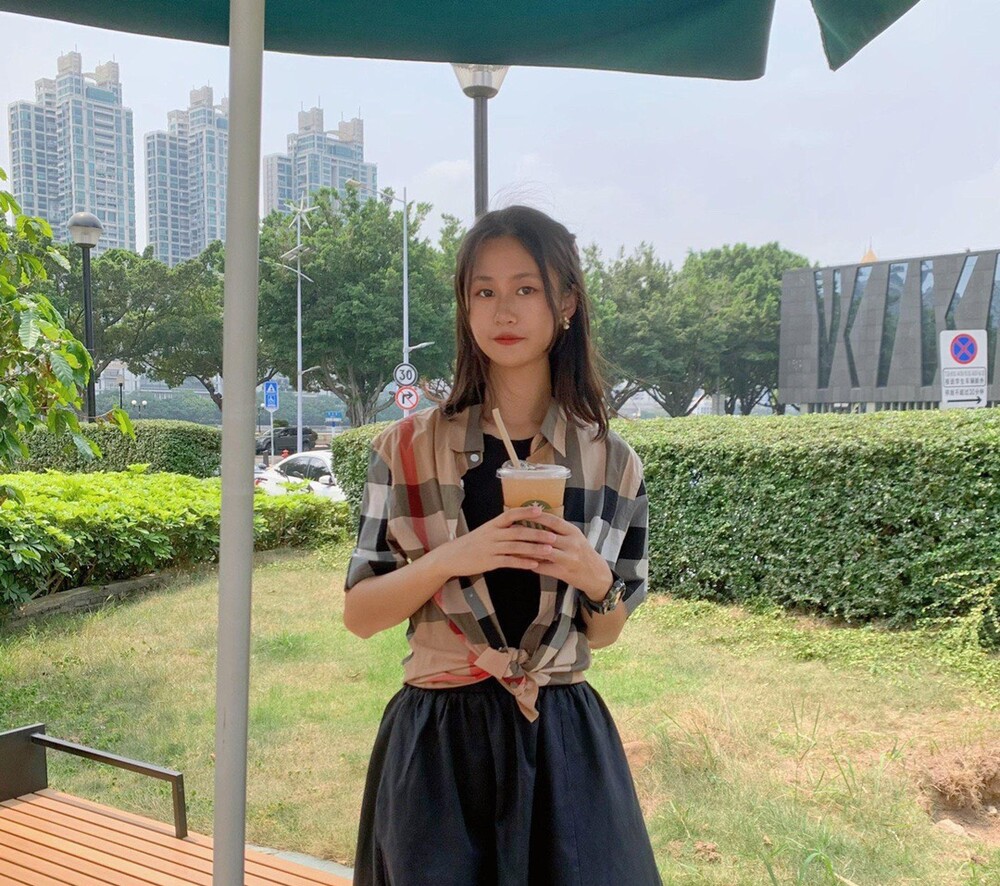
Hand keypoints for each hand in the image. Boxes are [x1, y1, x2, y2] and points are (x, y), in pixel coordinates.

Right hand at [431, 506, 559, 579]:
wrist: (451, 557)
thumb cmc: (471, 544)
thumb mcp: (486, 532)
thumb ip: (503, 529)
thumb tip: (522, 525)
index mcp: (492, 524)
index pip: (511, 514)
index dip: (525, 511)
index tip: (540, 510)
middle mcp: (492, 534)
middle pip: (518, 531)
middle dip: (537, 533)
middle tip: (553, 535)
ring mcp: (491, 548)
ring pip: (516, 547)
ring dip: (534, 548)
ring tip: (549, 550)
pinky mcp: (489, 561)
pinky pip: (509, 561)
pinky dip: (522, 562)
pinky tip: (534, 565)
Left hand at [521, 512, 612, 600]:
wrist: (596, 574)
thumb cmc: (582, 553)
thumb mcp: (575, 537)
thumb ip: (559, 529)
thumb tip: (537, 518)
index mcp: (573, 532)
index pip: (554, 521)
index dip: (538, 516)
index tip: (523, 512)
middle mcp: (572, 544)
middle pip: (546, 536)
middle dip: (527, 532)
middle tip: (511, 529)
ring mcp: (568, 559)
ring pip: (543, 552)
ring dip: (527, 549)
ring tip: (513, 545)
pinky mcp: (563, 572)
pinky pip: (543, 567)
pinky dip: (531, 564)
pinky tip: (520, 561)